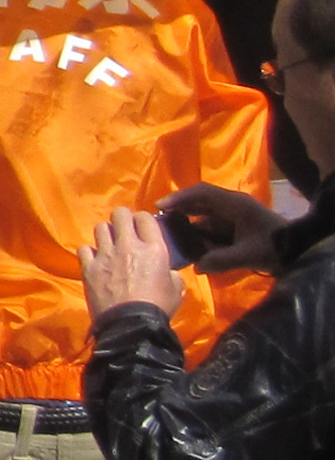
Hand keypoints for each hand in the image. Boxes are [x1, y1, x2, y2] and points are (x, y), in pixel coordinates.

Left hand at [83, 207, 182, 322]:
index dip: (143, 219)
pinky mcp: (88, 267)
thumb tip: (165, 269)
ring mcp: (105, 255)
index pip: (145, 217)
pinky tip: (95, 260)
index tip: (142, 226)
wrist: (131, 326)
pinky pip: (84, 248)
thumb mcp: (176, 288)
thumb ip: (170, 272)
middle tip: (124, 229)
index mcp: (153, 249)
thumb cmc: (158, 307)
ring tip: (109, 244)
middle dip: (122, 218)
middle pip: (119, 214)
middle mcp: (128, 245)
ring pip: (100, 227)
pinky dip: (89, 252)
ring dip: (106, 233)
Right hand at [157, 182, 282, 274]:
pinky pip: (213, 229)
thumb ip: (220, 260)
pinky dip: (202, 237)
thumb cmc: (274, 247)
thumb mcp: (247, 255)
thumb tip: (196, 267)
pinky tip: (194, 250)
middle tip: (160, 222)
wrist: (298, 252)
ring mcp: (235, 218)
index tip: (160, 206)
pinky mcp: (237, 229)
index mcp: (234, 204)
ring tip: (173, 239)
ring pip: (205, 218)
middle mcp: (232, 207)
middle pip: (200, 204)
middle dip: (180, 212)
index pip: (201, 193)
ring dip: (191, 227)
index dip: (179, 198)